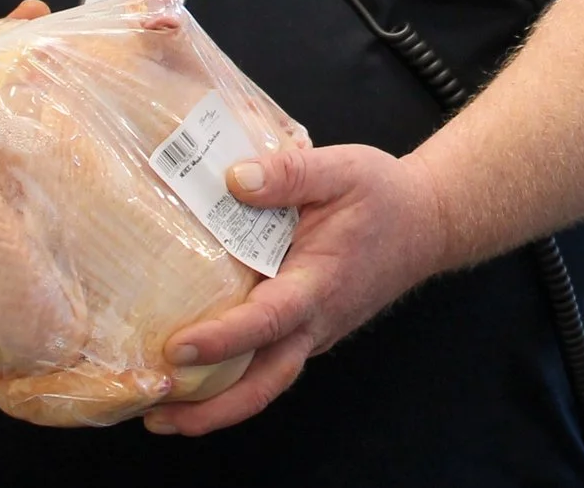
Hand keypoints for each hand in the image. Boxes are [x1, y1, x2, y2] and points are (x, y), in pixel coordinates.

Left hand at [145, 143, 447, 435]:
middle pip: (263, 385)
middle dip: (210, 410)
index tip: (178, 348)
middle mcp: (315, 321)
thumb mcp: (341, 169)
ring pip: (263, 383)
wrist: (427, 223)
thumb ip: (289, 171)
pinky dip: (228, 379)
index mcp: (319, 283)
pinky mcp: (306, 329)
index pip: (267, 321)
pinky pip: (266, 363)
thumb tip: (235, 179)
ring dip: (214, 406)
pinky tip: (192, 374)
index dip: (223, 339)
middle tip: (156, 415)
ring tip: (160, 412)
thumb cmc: (385, 196)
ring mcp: (312, 332)